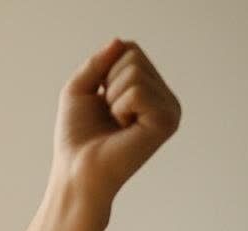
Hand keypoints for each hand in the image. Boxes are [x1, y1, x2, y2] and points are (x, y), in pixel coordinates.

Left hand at [51, 38, 181, 211]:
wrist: (77, 172)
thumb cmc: (77, 137)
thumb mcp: (79, 89)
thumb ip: (97, 62)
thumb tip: (119, 41)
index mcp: (149, 90)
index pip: (130, 50)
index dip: (103, 70)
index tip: (100, 99)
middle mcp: (165, 98)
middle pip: (133, 56)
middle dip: (107, 82)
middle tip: (107, 115)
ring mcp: (170, 108)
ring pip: (134, 72)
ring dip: (111, 97)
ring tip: (115, 123)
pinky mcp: (167, 121)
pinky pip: (137, 91)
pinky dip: (118, 107)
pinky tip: (123, 128)